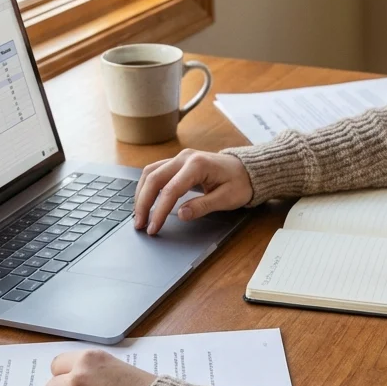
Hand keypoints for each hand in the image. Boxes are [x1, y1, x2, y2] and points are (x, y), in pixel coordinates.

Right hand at [133, 148, 252, 234]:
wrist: (247, 169)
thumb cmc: (240, 183)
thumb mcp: (227, 199)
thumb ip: (203, 206)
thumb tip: (181, 215)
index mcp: (198, 165)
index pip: (171, 190)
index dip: (159, 211)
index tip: (153, 228)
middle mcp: (185, 157)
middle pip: (154, 178)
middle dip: (143, 203)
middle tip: (139, 224)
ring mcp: (180, 157)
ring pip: (150, 172)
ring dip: (141, 194)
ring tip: (139, 215)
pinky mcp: (178, 162)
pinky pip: (156, 171)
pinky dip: (147, 186)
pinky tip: (144, 201)